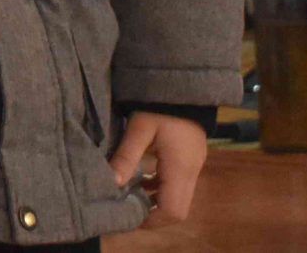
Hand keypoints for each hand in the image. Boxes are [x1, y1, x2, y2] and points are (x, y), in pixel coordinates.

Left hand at [109, 111, 208, 225]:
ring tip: (130, 192)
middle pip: (178, 210)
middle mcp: (192, 172)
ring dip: (156, 201)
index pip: (173, 211)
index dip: (152, 220)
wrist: (184, 85)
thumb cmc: (160, 105)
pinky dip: (161, 188)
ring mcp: (194, 166)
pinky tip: (142, 177)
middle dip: (154, 214)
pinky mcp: (191, 159)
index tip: (129, 215)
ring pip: (179, 198)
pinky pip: (178, 184)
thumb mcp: (139, 128)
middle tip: (128, 207)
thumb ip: (126, 156)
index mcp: (181, 168)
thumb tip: (112, 183)